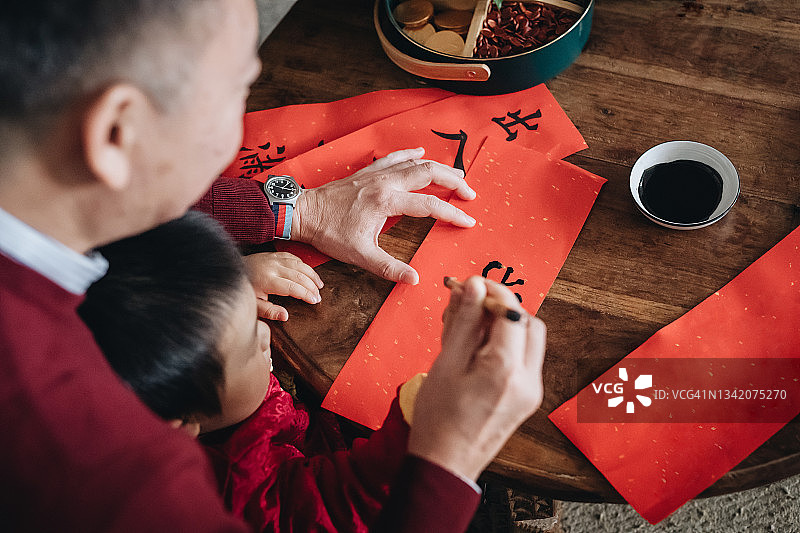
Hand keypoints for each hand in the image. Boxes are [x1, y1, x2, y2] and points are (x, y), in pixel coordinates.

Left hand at [243, 252, 323, 320]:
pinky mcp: (274, 254)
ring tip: (319, 285)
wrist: (231, 270)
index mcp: (268, 280)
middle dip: (312, 286)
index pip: (293, 287)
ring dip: (311, 274)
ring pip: (299, 264)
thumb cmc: (244, 288)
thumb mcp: (253, 304)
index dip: (306, 294)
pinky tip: (308, 272)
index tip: (315, 301)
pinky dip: (303, 265)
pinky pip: (293, 257)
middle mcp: (273, 267)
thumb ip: (269, 311)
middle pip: (299, 275)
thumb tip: (285, 316)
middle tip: (319, 296)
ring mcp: (274, 259)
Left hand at [292, 148, 476, 284]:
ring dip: (438, 168)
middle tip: (470, 193)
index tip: (468, 221)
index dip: (452, 213)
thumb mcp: (360, 255)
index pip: (429, 206)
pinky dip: (411, 154)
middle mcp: (385, 182)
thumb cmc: (329, 232)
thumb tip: (413, 279)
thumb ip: (388, 267)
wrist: (304, 212)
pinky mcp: (368, 172)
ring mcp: (376, 174)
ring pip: (415, 163)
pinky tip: (420, 151)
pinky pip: (394, 157)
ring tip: (456, 176)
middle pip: (429, 173)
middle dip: (454, 182)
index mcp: (386, 202)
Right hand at [407, 276, 545, 480]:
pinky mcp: (527, 399)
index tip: (470, 284)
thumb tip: (473, 286)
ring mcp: (531, 391)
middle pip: (528, 323)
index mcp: (506, 369)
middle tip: (469, 305)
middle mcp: (528, 380)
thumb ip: (463, 321)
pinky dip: (505, 346)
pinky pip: (523, 359)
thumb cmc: (439, 420)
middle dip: (501, 308)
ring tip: (466, 329)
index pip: (512, 312)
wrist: (445, 464)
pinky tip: (475, 349)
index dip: (492, 291)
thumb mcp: (446, 363)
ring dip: (503, 326)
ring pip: (529, 340)